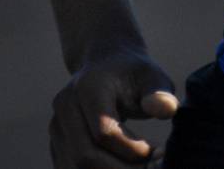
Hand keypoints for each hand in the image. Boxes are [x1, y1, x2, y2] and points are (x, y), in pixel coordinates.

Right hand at [49, 50, 177, 167]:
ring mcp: (56, 126)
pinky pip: (70, 168)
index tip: (156, 152)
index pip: (104, 131)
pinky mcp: (56, 143)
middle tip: (149, 168)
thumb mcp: (152, 76)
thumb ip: (160, 94)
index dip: (131, 149)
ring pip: (73, 167)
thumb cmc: (134, 73)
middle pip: (84, 155)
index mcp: (88, 87)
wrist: (107, 65)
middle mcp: (65, 107)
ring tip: (138, 168)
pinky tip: (123, 167)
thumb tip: (167, 111)